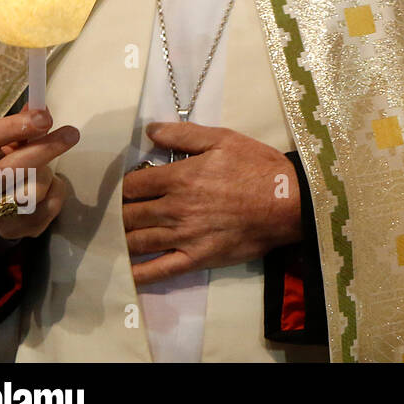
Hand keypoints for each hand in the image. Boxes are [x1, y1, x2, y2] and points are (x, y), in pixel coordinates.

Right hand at [0, 108, 77, 240]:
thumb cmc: (3, 164)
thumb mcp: (6, 142)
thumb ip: (22, 126)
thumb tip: (40, 108)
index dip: (14, 127)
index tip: (45, 117)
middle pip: (10, 168)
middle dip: (45, 149)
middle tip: (72, 133)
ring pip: (34, 188)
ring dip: (47, 174)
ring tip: (41, 171)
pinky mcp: (15, 230)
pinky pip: (50, 205)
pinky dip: (56, 191)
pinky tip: (46, 188)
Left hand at [122, 122, 301, 284]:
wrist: (289, 203)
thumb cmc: (258, 168)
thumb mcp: (224, 139)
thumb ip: (184, 135)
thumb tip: (150, 131)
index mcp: (180, 178)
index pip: (133, 185)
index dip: (122, 187)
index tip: (122, 189)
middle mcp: (175, 209)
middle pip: (129, 215)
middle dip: (118, 214)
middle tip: (114, 214)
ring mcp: (184, 237)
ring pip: (138, 241)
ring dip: (121, 239)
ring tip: (114, 238)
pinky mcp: (197, 258)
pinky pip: (159, 270)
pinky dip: (138, 273)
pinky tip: (125, 271)